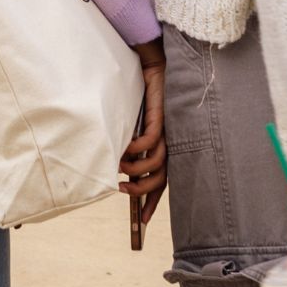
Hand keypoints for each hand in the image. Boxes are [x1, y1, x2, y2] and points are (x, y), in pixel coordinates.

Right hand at [120, 41, 166, 245]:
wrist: (152, 65)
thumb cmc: (143, 94)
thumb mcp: (134, 125)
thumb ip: (131, 144)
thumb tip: (117, 164)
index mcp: (165, 146)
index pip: (162, 181)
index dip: (152, 202)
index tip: (142, 222)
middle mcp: (170, 143)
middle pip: (161, 178)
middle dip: (141, 191)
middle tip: (122, 191)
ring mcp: (167, 132)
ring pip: (155, 164)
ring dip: (134, 170)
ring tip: (118, 167)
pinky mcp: (161, 119)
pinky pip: (149, 142)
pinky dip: (135, 149)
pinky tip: (123, 147)